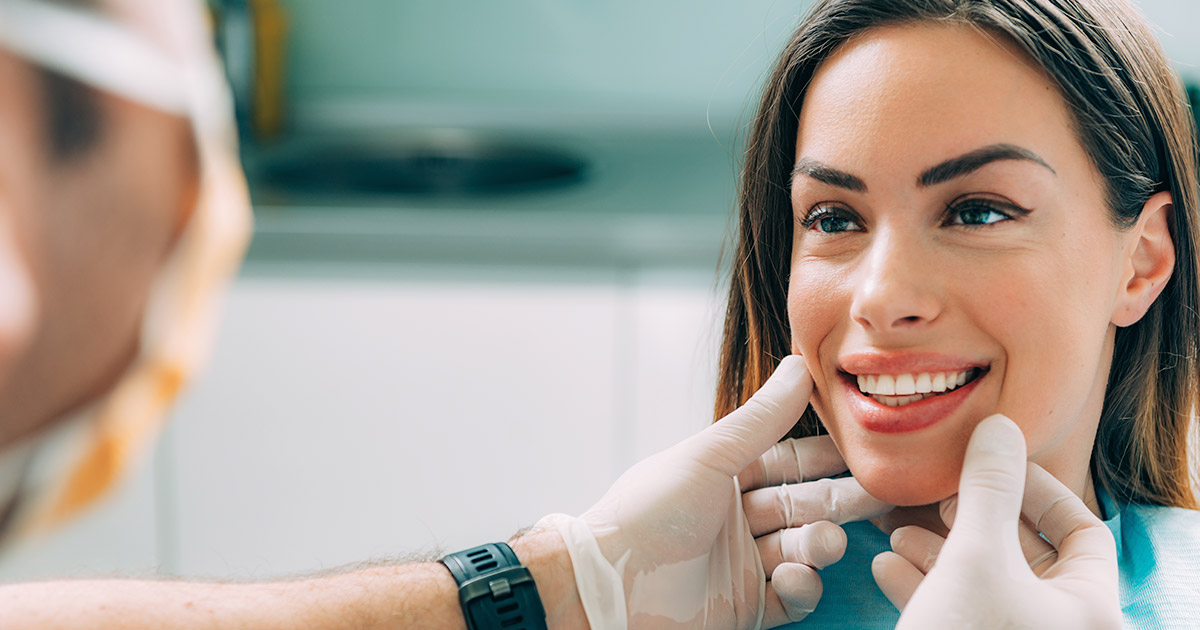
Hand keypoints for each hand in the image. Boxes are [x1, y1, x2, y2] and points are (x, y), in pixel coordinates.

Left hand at [537, 356, 890, 628]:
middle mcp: (736, 518)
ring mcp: (742, 563)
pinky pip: (792, 597)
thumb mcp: (708, 457)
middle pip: (803, 505)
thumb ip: (760, 419)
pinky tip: (798, 577)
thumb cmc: (647, 513)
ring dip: (820, 544)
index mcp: (724, 476)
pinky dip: (804, 587)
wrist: (608, 585)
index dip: (827, 457)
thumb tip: (800, 364)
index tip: (866, 449)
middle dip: (840, 501)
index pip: (789, 461)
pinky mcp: (745, 606)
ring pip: (802, 550)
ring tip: (823, 542)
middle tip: (880, 496)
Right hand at [872, 414, 1120, 629]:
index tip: (989, 464)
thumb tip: (998, 428)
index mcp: (1088, 611)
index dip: (1036, 488)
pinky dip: (926, 586)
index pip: (1082, 531)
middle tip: (937, 496)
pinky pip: (959, 613)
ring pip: (984, 585)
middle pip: (1026, 555)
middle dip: (972, 518)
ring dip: (939, 551)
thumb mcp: (974, 558)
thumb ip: (988, 489)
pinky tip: (887, 564)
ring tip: (898, 528)